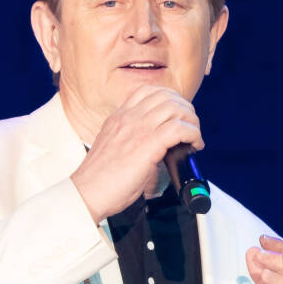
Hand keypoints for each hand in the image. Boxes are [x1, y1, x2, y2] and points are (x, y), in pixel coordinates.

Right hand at [71, 86, 203, 222]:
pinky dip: (193, 134)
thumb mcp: (113, 148)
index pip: (148, 91)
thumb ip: (130, 140)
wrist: (87, 192)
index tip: (178, 114)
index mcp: (119, 117)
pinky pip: (179, 128)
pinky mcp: (147, 145)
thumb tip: (154, 149)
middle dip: (186, 109)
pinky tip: (194, 145)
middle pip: (166, 96)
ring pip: (175, 109)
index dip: (170, 98)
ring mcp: (138, 129)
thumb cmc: (100, 179)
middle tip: (191, 127)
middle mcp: (128, 118)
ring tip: (194, 137)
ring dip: (192, 121)